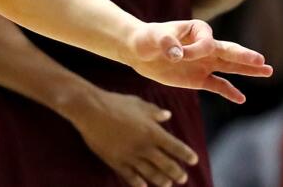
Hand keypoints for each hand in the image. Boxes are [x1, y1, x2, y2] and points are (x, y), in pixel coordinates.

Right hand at [67, 89, 197, 186]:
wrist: (90, 110)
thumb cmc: (115, 103)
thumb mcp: (137, 103)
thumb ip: (154, 111)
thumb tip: (167, 115)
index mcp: (152, 132)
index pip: (176, 147)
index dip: (187, 155)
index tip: (193, 160)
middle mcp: (145, 147)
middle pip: (167, 165)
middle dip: (177, 173)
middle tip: (182, 178)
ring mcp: (130, 156)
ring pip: (151, 174)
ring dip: (162, 180)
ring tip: (167, 184)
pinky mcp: (116, 161)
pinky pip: (130, 176)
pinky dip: (139, 183)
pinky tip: (144, 186)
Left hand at [127, 19, 272, 102]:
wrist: (138, 50)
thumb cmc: (147, 38)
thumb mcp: (154, 37)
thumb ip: (166, 42)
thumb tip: (177, 55)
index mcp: (198, 30)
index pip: (208, 43)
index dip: (196, 51)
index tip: (178, 54)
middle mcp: (206, 46)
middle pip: (229, 51)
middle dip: (244, 56)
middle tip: (262, 60)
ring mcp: (204, 63)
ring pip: (230, 67)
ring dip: (247, 70)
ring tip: (267, 71)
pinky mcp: (198, 78)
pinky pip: (217, 85)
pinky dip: (229, 91)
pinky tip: (241, 98)